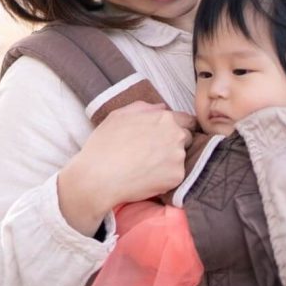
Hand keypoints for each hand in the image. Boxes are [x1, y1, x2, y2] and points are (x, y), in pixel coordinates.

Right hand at [58, 102, 191, 234]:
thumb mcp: (119, 115)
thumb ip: (144, 108)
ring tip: (147, 166)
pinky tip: (147, 178)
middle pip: (187, 138)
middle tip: (153, 153)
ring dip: (170, 161)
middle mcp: (176, 135)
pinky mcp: (176, 177)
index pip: (187, 120)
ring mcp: (178, 156)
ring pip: (180, 158)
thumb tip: (162, 107)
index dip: (177, 127)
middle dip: (174, 144)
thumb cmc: (104, 144)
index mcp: (164, 118)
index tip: (167, 136)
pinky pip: (175, 176)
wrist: (98, 177)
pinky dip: (165, 178)